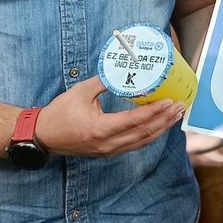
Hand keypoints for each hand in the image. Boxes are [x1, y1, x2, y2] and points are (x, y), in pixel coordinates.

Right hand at [35, 77, 184, 156]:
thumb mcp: (81, 92)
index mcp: (100, 129)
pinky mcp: (108, 152)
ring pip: (142, 142)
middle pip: (144, 134)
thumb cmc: (60, 113)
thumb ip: (105, 81)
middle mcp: (107, 144)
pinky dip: (149, 135)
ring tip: (174, 116)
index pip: (135, 121)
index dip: (155, 111)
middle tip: (179, 107)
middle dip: (164, 120)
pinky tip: (159, 126)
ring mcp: (108, 151)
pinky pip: (134, 145)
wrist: (43, 136)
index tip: (170, 101)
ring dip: (160, 129)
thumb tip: (125, 70)